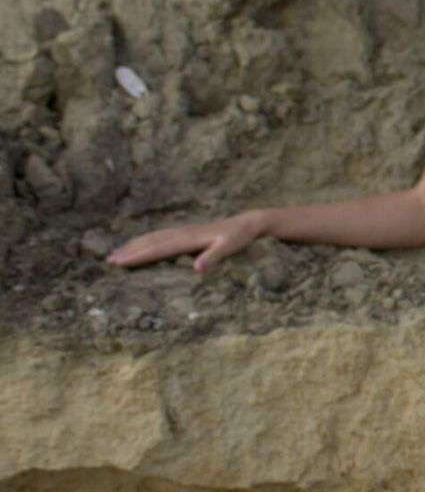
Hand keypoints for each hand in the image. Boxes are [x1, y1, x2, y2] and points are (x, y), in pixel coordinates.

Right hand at [106, 211, 268, 273]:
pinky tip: (139, 245)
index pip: (159, 249)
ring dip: (134, 245)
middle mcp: (183, 233)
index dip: (139, 256)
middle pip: (151, 242)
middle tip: (108, 261)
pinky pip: (160, 236)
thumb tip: (197, 268)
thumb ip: (214, 257)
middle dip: (129, 251)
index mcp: (190, 238)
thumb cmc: (240, 238)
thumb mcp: (231, 247)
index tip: (120, 262)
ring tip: (115, 254)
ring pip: (153, 237)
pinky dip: (146, 240)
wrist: (248, 223)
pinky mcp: (186, 232)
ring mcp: (184, 231)